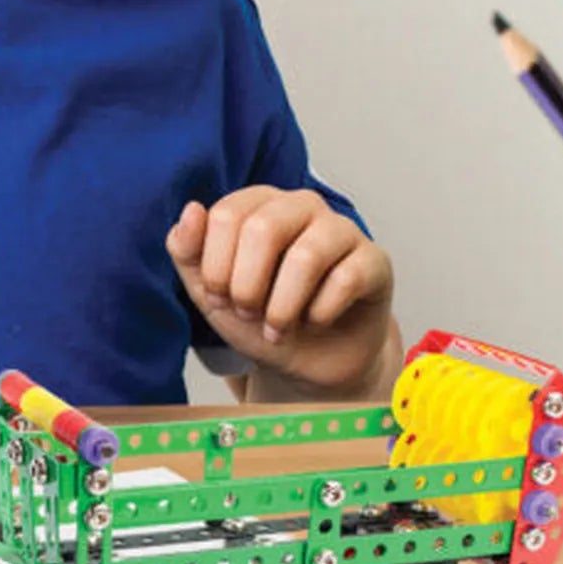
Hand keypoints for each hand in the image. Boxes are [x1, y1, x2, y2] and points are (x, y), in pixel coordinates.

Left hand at [166, 186, 396, 395]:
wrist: (306, 360)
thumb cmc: (258, 316)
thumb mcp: (210, 291)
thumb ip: (188, 251)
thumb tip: (191, 211)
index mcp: (258, 204)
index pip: (225, 216)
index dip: (216, 267)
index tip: (220, 299)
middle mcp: (301, 206)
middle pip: (263, 229)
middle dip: (247, 286)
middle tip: (249, 313)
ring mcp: (342, 230)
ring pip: (307, 256)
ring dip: (282, 306)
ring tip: (277, 327)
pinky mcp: (374, 260)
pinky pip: (347, 279)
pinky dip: (320, 313)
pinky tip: (315, 322)